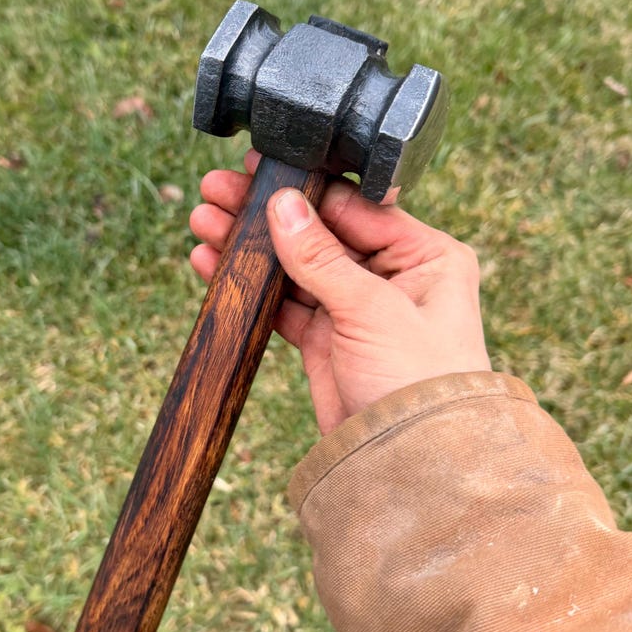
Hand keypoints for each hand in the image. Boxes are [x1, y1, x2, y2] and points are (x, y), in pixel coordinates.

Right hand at [190, 151, 490, 434]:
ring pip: (296, 265)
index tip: (261, 169)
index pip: (356, 208)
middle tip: (217, 190)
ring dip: (252, 246)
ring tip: (205, 222)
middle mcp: (395, 277)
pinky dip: (253, 286)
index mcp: (426, 256)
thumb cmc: (420, 382)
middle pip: (321, 231)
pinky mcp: (328, 340)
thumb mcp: (371, 309)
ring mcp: (358, 309)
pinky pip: (284, 303)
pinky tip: (216, 263)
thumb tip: (282, 203)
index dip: (306, 189)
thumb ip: (321, 256)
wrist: (411, 462)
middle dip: (268, 213)